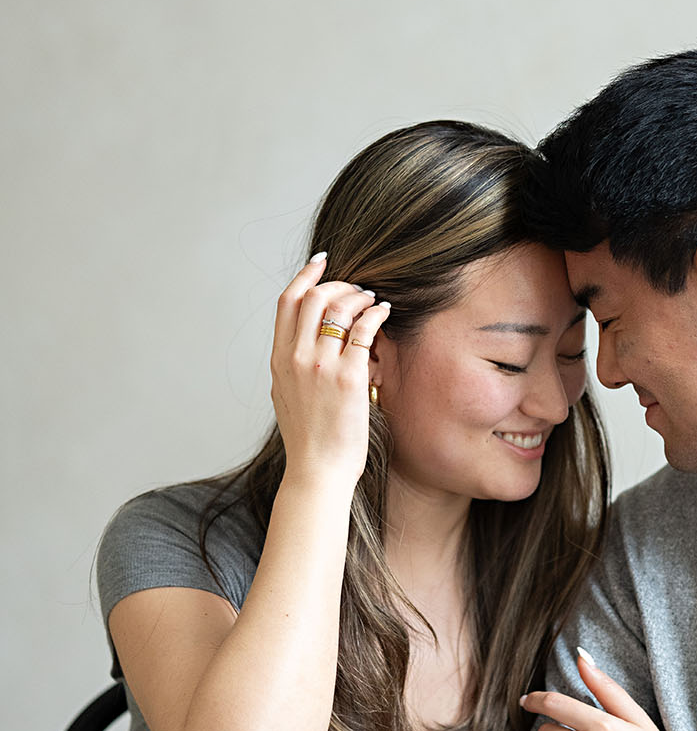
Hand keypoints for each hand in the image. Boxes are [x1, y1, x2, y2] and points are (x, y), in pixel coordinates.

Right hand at [270, 253, 390, 490]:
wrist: (318, 469)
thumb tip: (300, 347)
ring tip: (373, 299)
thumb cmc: (308, 439)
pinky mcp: (348, 378)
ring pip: (339, 308)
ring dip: (360, 296)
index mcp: (279, 360)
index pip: (286, 302)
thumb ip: (291, 368)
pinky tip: (385, 312)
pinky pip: (365, 330)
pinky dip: (376, 314)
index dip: (305, 275)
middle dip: (339, 283)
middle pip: (313, 296)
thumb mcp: (285, 396)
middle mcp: (296, 357)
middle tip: (357, 287)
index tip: (321, 261)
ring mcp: (321, 366)